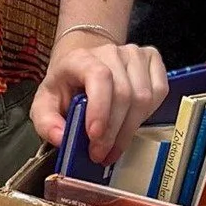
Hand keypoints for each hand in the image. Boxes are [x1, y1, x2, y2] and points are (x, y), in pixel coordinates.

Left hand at [30, 34, 168, 164]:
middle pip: (124, 94)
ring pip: (143, 97)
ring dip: (129, 129)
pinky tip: (130, 123)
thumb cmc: (66, 85)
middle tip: (100, 154)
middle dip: (113, 131)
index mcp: (80, 58)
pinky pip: (159, 91)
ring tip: (113, 146)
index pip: (98, 76)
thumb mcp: (46, 103)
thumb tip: (60, 138)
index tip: (94, 135)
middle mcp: (109, 51)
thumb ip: (46, 122)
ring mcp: (133, 53)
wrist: (83, 65)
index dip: (100, 108)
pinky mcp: (151, 59)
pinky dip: (147, 115)